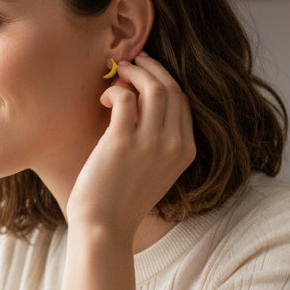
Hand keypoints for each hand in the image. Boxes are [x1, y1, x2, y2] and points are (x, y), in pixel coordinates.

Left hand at [66, 52, 195, 235]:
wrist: (104, 227)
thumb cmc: (121, 199)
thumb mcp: (154, 169)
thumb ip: (157, 140)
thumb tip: (139, 100)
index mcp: (186, 151)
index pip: (183, 102)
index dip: (164, 79)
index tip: (146, 71)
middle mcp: (174, 145)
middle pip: (172, 89)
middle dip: (151, 69)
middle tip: (130, 62)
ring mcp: (151, 143)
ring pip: (153, 87)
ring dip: (133, 72)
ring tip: (116, 72)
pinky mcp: (123, 142)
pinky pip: (124, 98)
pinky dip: (113, 91)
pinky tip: (103, 100)